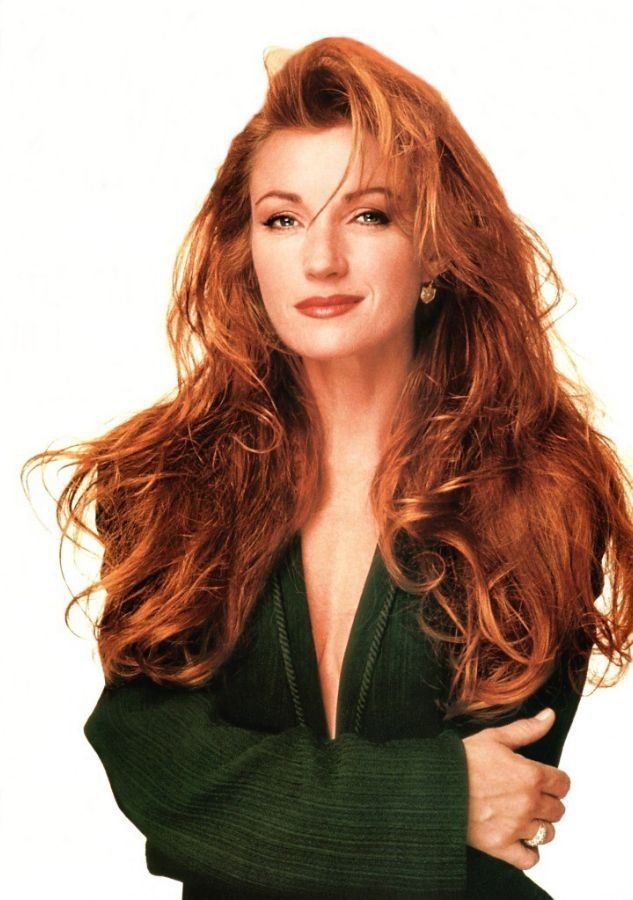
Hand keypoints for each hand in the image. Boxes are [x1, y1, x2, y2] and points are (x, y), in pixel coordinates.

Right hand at [462, 708, 568, 869]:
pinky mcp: (501, 846)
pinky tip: (518, 839)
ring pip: (548, 833)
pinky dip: (529, 851)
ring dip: (538, 825)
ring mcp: (516, 827)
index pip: (563, 784)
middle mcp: (528, 803)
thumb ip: (527, 729)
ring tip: (520, 816)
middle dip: (546, 802)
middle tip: (527, 796)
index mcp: (530, 775)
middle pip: (558, 810)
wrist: (433, 784)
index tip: (543, 781)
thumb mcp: (495, 738)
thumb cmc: (461, 760)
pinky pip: (530, 858)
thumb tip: (549, 716)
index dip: (554, 781)